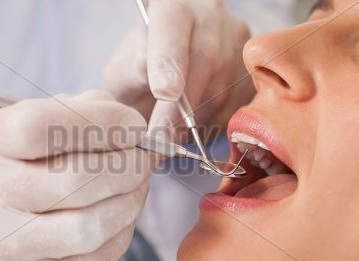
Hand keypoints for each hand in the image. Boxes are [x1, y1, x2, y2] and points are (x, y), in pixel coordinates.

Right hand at [0, 91, 150, 260]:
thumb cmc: (12, 165)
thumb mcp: (29, 124)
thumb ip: (79, 113)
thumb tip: (133, 128)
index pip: (39, 127)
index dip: (101, 122)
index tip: (134, 126)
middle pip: (73, 181)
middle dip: (128, 167)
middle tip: (143, 159)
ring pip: (86, 229)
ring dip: (129, 203)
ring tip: (136, 187)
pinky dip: (119, 238)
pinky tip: (120, 218)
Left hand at [105, 0, 254, 141]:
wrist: (167, 70)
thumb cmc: (139, 72)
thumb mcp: (121, 71)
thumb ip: (130, 73)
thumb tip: (157, 80)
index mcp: (171, 5)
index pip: (172, 25)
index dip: (169, 59)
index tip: (164, 93)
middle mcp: (209, 14)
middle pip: (205, 58)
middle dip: (183, 105)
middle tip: (163, 135)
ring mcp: (235, 38)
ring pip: (224, 83)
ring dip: (197, 117)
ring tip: (171, 131)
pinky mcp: (250, 66)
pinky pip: (238, 101)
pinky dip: (215, 121)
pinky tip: (193, 124)